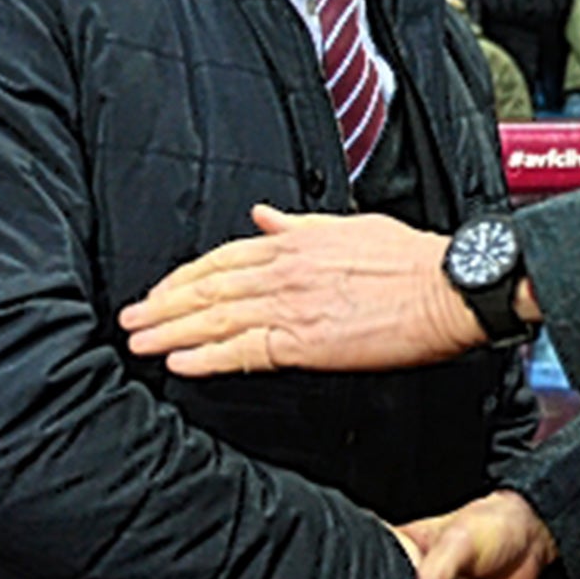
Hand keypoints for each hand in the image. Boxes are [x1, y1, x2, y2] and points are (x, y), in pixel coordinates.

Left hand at [120, 204, 481, 374]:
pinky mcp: (306, 342)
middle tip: (130, 320)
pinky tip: (181, 363)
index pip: (223, 257)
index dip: (185, 276)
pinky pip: (244, 351)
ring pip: (216, 319)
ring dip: (172, 331)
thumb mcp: (352, 225)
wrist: (449, 287)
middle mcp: (286, 271)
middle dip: (163, 305)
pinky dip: (207, 357)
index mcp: (296, 242)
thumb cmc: (413, 259)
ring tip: (141, 342)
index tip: (161, 290)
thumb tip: (263, 214)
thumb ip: (300, 223)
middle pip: (208, 288)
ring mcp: (293, 306)